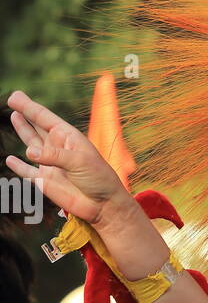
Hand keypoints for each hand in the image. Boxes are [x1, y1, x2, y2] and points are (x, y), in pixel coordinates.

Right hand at [5, 90, 129, 227]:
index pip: (45, 118)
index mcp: (68, 138)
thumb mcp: (80, 161)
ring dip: (23, 130)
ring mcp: (50, 164)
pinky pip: (27, 172)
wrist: (103, 205)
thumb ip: (54, 155)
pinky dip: (19, 166)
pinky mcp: (45, 181)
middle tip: (13, 98)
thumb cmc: (98, 178)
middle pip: (37, 126)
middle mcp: (57, 148)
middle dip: (26, 113)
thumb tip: (29, 152)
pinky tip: (10, 159)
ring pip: (31, 144)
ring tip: (14, 116)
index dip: (29, 107)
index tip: (15, 96)